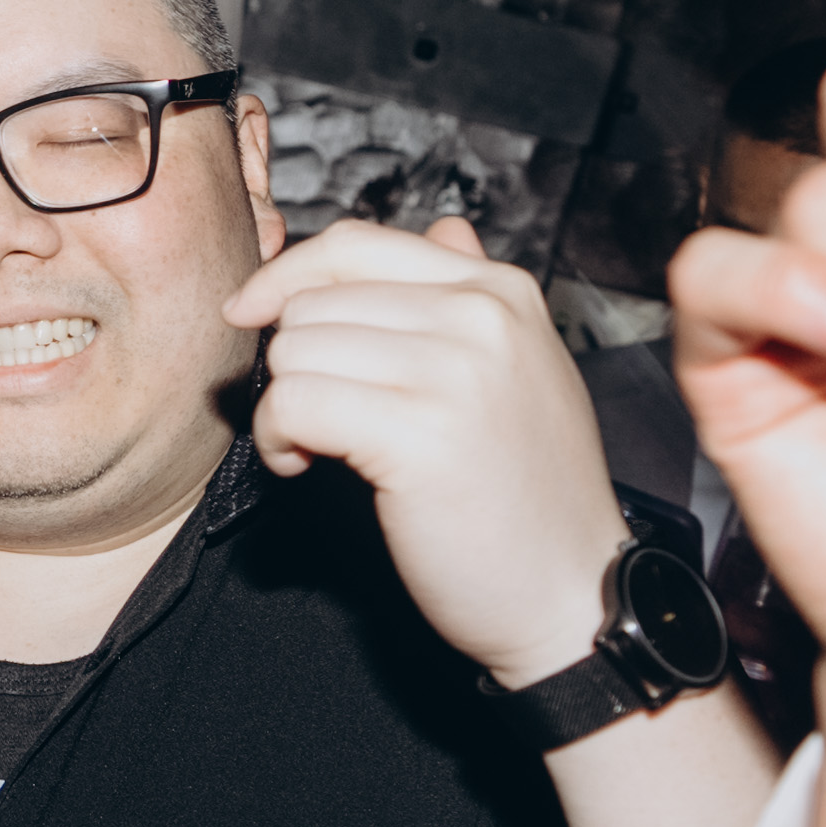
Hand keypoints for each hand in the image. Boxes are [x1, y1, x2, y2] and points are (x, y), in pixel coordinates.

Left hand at [230, 215, 631, 686]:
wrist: (573, 597)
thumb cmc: (531, 498)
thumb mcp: (520, 371)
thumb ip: (471, 296)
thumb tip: (443, 229)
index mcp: (501, 291)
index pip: (355, 243)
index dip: (287, 277)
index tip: (252, 314)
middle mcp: (482, 316)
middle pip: (313, 300)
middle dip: (291, 360)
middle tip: (316, 419)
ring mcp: (454, 370)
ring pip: (295, 348)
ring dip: (282, 405)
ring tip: (318, 447)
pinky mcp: (418, 433)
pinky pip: (294, 402)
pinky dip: (278, 439)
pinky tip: (307, 466)